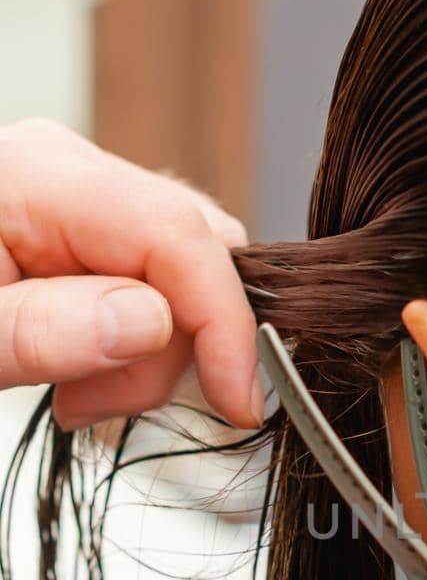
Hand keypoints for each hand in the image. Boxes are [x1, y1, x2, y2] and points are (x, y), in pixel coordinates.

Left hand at [0, 118, 259, 426]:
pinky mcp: (78, 242)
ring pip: (181, 282)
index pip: (178, 237)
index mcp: (36, 176)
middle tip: (95, 403)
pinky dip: (131, 349)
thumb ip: (44, 330)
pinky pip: (147, 292)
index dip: (223, 322)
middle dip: (176, 345)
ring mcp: (77, 206)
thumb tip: (150, 322)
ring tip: (71, 395)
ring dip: (149, 357)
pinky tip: (78, 374)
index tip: (238, 401)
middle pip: (194, 255)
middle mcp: (68, 176)